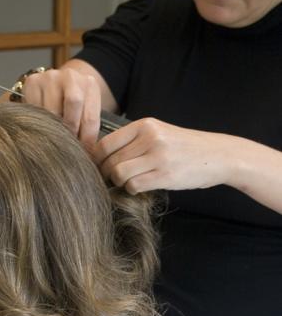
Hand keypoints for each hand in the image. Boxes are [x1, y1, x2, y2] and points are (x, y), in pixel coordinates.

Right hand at [22, 66, 101, 147]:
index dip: (86, 139)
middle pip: (73, 103)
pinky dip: (38, 122)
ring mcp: (50, 77)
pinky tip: (42, 124)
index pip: (90, 117)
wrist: (58, 83)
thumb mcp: (87, 111)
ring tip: (54, 135)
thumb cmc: (75, 104)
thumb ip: (87, 128)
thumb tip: (85, 152)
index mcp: (90, 85)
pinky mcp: (32, 82)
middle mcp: (71, 77)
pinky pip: (34, 109)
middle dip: (70, 130)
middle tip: (67, 143)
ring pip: (51, 111)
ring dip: (53, 128)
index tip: (83, 151)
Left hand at [93, 117, 234, 193]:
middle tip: (112, 178)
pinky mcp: (165, 176)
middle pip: (110, 161)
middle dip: (107, 173)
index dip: (97, 159)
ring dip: (119, 182)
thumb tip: (100, 155)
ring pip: (119, 174)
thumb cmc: (184, 146)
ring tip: (128, 182)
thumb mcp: (158, 132)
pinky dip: (132, 189)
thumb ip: (133, 140)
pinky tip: (140, 187)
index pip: (105, 143)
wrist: (218, 155)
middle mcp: (150, 138)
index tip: (99, 166)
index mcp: (144, 125)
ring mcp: (158, 157)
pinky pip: (134, 186)